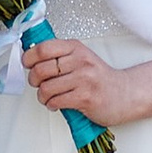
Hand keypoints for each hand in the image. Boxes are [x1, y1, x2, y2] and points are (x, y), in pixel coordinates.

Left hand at [22, 32, 144, 131]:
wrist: (125, 94)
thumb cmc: (100, 78)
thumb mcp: (81, 58)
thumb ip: (60, 56)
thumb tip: (32, 57)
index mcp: (76, 48)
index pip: (43, 48)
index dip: (29, 57)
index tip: (26, 63)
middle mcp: (80, 61)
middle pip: (41, 69)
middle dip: (33, 80)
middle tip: (37, 83)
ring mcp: (83, 79)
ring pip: (46, 88)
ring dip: (42, 96)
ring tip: (47, 96)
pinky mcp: (85, 98)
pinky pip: (56, 101)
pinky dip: (51, 105)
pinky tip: (56, 103)